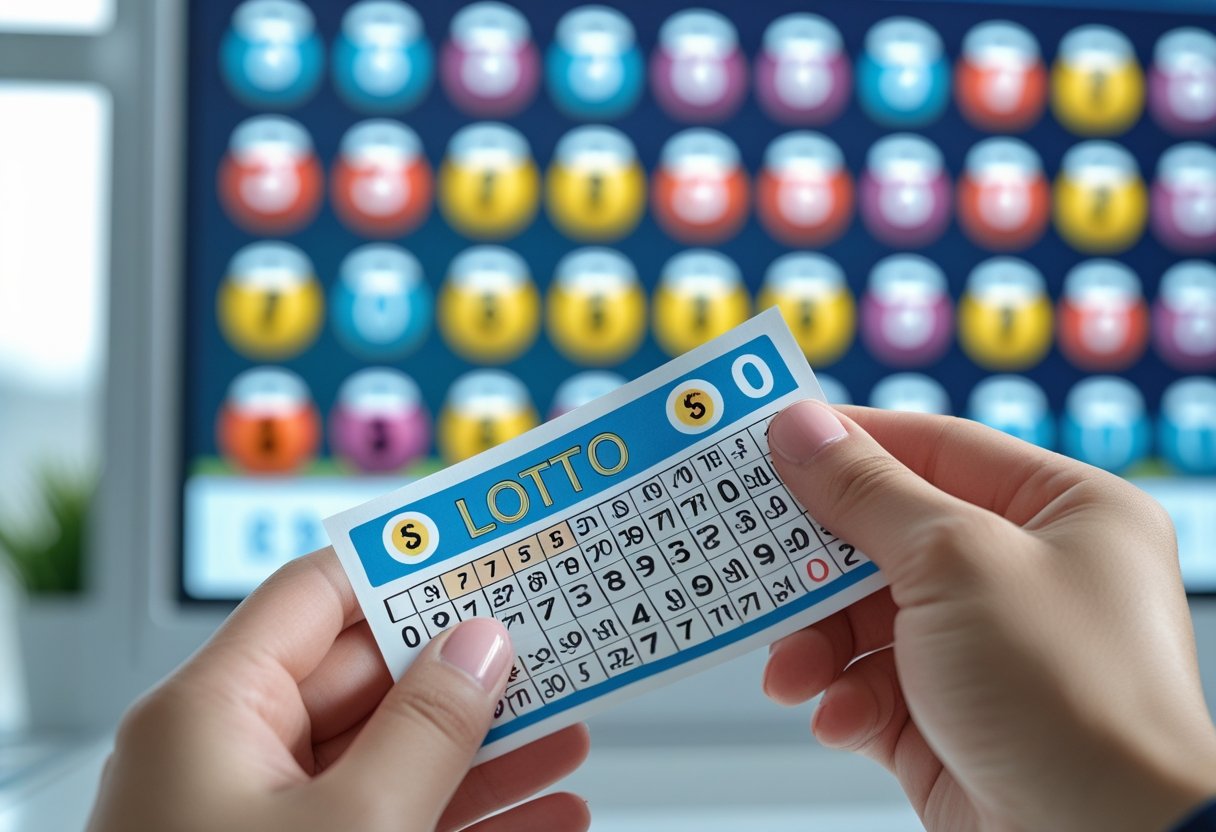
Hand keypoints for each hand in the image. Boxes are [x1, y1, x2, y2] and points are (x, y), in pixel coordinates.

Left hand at [87, 548, 590, 831]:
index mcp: (212, 713)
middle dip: (469, 671)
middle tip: (553, 648)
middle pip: (368, 680)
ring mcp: (266, 824)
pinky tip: (545, 817)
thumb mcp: (353, 828)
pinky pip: (395, 823)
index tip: (485, 554)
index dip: (406, 567)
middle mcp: (231, 757)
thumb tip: (480, 645)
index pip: (319, 596)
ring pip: (393, 757)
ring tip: (570, 734)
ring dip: (487, 752)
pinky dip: (469, 820)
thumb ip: (426, 728)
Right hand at [763, 401, 1215, 831]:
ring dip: (820, 642)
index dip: (850, 442)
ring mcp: (987, 649)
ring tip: (796, 667)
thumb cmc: (1077, 698)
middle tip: (757, 552)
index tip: (773, 440)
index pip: (934, 449)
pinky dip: (845, 698)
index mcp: (1060, 511)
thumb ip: (867, 492)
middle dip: (821, 561)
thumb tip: (803, 429)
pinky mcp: (950, 716)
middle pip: (887, 536)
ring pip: (867, 616)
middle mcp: (1025, 575)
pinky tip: (844, 716)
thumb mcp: (956, 562)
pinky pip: (871, 685)